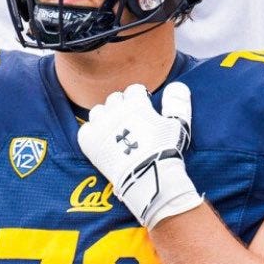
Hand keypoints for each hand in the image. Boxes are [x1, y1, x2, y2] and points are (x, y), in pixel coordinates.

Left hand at [77, 83, 202, 227]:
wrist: (148, 178)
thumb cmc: (166, 151)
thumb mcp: (178, 125)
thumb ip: (177, 103)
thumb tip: (177, 84)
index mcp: (135, 102)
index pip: (134, 90)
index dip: (141, 99)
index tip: (145, 110)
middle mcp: (114, 110)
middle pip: (115, 99)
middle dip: (123, 107)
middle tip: (132, 123)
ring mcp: (100, 125)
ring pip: (98, 111)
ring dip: (106, 117)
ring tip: (115, 132)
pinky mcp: (89, 141)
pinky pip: (85, 129)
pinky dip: (92, 133)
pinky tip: (102, 141)